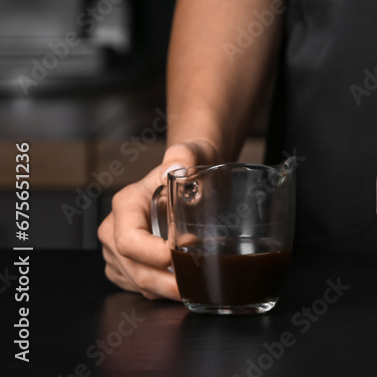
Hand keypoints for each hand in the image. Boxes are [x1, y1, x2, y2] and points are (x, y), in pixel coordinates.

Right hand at [98, 140, 216, 299]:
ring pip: (134, 281)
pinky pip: (136, 286)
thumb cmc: (188, 168)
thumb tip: (174, 169)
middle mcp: (113, 228)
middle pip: (131, 267)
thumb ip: (182, 157)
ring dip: (162, 290)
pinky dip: (158, 290)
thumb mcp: (189, 156)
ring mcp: (114, 249)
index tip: (181, 255)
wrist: (188, 176)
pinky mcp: (122, 264)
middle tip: (192, 288)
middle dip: (162, 283)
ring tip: (193, 288)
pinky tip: (180, 285)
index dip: (152, 254)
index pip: (129, 240)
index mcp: (126, 204)